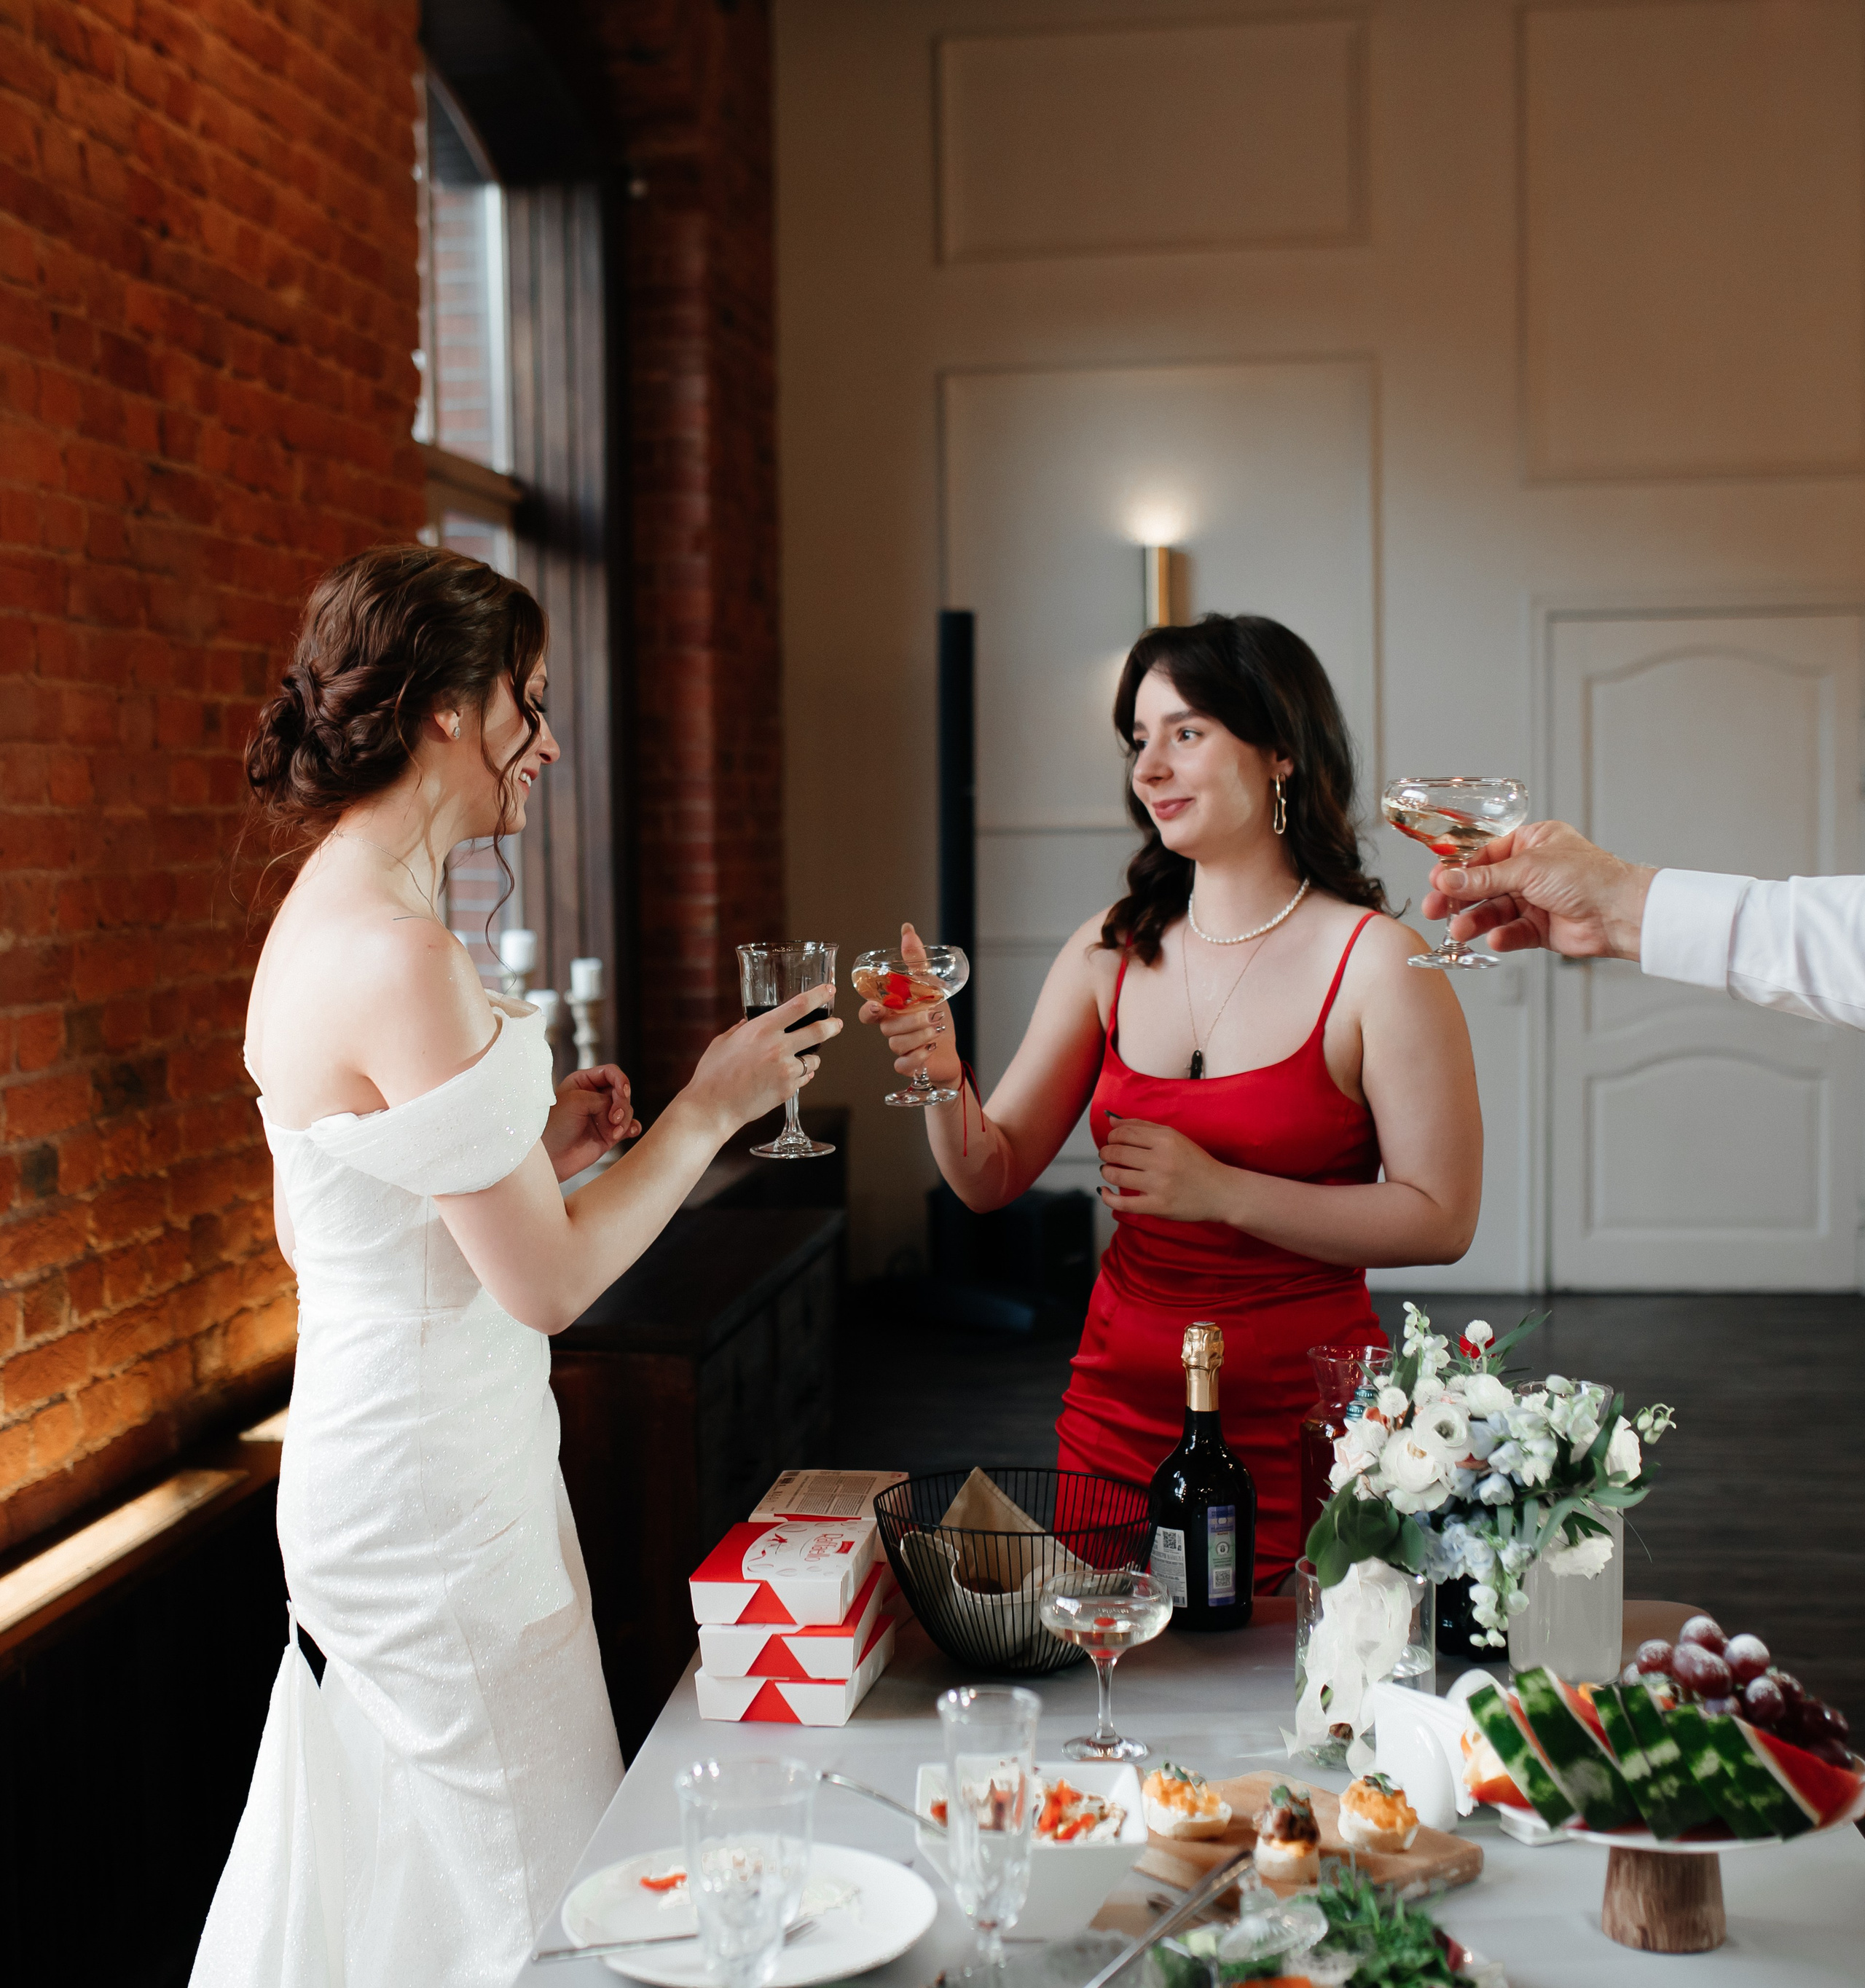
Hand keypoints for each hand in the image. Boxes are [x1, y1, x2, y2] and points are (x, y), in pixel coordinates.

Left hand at [542, 1065, 642, 1181]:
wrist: (550, 1157)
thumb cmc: (554, 1126)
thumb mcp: (577, 1101)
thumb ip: (603, 1099)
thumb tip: (619, 1111)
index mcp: (583, 1082)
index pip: (611, 1072)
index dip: (621, 1080)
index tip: (622, 1093)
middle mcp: (594, 1096)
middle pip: (622, 1091)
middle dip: (622, 1104)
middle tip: (614, 1118)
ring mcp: (602, 1115)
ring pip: (627, 1110)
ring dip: (624, 1120)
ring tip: (614, 1133)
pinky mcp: (609, 1133)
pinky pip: (629, 1126)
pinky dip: (632, 1128)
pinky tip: (629, 1132)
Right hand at [681, 984, 841, 1134]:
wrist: (713, 1106)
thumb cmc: (714, 1073)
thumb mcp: (724, 1041)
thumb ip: (741, 1029)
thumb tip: (748, 1022)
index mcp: (763, 1029)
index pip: (800, 1006)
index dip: (819, 996)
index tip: (829, 990)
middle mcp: (778, 1047)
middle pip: (818, 1031)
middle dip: (832, 1026)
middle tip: (837, 1023)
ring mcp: (785, 1070)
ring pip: (813, 1059)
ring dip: (810, 1058)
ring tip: (798, 1060)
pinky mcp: (788, 1089)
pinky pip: (803, 1078)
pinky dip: (800, 1075)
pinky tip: (787, 1076)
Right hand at [855, 920, 959, 1091]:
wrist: (950, 1046)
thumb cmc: (935, 1013)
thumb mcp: (929, 983)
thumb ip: (915, 960)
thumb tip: (906, 929)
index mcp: (891, 1010)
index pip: (867, 1012)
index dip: (868, 1010)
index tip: (878, 1006)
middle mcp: (891, 1029)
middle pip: (886, 1027)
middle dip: (909, 1020)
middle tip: (931, 1014)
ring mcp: (898, 1048)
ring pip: (895, 1044)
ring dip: (919, 1035)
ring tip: (937, 1028)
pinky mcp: (908, 1065)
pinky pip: (903, 1065)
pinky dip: (918, 1057)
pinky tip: (931, 1047)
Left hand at [1098, 1119, 1236, 1223]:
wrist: (1221, 1192)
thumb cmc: (1197, 1163)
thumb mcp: (1175, 1137)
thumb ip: (1143, 1126)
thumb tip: (1112, 1122)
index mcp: (1166, 1140)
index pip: (1125, 1133)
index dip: (1111, 1137)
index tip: (1112, 1141)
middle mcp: (1161, 1160)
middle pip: (1117, 1153)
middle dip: (1106, 1153)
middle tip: (1107, 1156)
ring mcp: (1159, 1185)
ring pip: (1116, 1175)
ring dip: (1106, 1172)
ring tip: (1110, 1171)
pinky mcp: (1158, 1206)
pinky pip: (1123, 1203)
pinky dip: (1107, 1197)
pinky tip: (1105, 1191)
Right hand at [1423, 820, 1655, 959]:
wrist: (1619, 914)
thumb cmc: (1589, 878)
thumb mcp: (1528, 868)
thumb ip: (1484, 878)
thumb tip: (1448, 878)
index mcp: (1532, 844)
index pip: (1485, 856)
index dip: (1459, 869)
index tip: (1436, 880)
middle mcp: (1532, 871)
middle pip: (1484, 885)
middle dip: (1460, 898)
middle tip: (1436, 909)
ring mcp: (1535, 901)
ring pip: (1494, 911)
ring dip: (1476, 920)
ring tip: (1460, 930)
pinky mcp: (1539, 928)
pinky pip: (1511, 932)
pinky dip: (1502, 937)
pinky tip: (1496, 939)